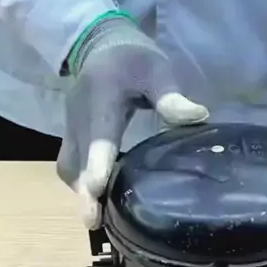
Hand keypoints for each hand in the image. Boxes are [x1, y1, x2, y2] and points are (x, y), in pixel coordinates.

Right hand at [57, 14, 208, 227]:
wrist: (101, 46)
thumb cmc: (134, 59)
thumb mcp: (156, 69)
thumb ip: (171, 95)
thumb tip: (197, 117)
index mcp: (102, 96)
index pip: (99, 132)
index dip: (97, 161)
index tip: (96, 187)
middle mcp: (79, 114)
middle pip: (78, 158)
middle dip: (84, 190)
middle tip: (93, 221)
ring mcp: (70, 126)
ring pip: (70, 165)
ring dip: (80, 191)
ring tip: (97, 218)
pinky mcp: (70, 135)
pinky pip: (70, 164)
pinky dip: (80, 184)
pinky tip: (98, 200)